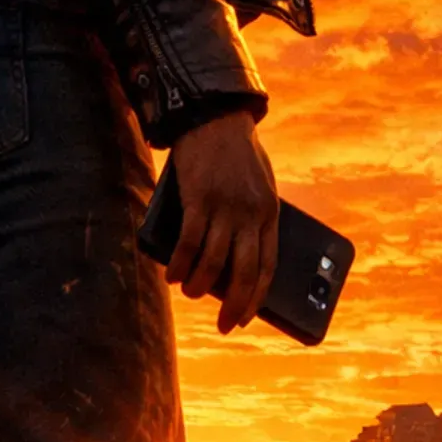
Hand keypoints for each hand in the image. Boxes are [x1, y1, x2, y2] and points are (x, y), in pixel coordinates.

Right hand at [167, 110, 278, 335]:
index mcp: (269, 213)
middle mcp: (251, 214)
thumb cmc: (237, 154)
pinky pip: (189, 243)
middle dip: (233, 304)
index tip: (245, 317)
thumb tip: (234, 261)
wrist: (215, 116)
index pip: (268, 265)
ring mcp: (225, 207)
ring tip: (190, 292)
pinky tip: (172, 274)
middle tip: (224, 325)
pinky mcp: (199, 199)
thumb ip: (251, 219)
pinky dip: (180, 264)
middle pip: (244, 271)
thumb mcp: (257, 187)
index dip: (256, 296)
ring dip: (199, 284)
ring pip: (213, 262)